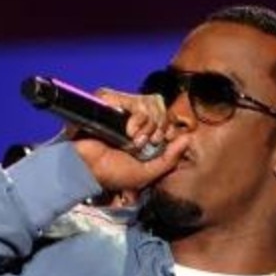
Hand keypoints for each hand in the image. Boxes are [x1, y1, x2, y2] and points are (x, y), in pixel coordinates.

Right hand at [71, 89, 190, 192]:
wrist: (87, 169)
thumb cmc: (113, 175)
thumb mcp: (148, 173)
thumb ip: (170, 159)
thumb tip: (188, 138)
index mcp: (144, 136)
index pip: (166, 121)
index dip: (169, 129)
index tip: (164, 141)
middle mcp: (133, 121)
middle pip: (160, 110)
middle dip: (157, 128)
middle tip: (145, 144)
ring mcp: (121, 112)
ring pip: (149, 104)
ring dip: (146, 124)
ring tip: (134, 140)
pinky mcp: (109, 105)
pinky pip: (132, 101)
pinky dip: (135, 117)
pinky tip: (128, 132)